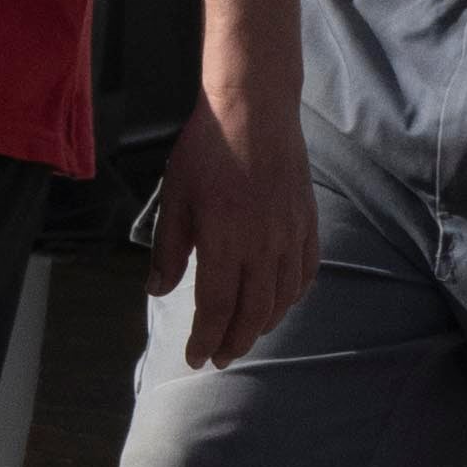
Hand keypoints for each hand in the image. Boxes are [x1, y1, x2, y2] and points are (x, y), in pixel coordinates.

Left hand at [140, 90, 317, 359]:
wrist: (254, 108)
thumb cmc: (208, 149)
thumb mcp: (175, 197)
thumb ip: (169, 250)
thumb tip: (158, 291)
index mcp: (225, 240)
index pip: (217, 309)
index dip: (206, 340)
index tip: (196, 358)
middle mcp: (263, 245)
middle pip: (253, 314)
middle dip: (234, 343)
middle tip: (219, 358)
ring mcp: (290, 234)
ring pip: (282, 299)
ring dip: (262, 325)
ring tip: (244, 336)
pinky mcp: (307, 222)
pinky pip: (306, 273)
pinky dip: (293, 297)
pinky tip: (279, 303)